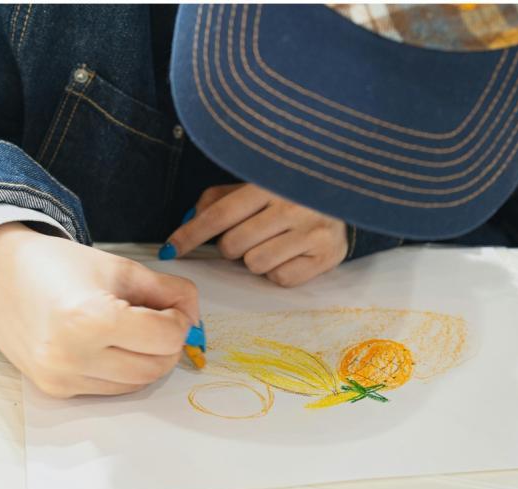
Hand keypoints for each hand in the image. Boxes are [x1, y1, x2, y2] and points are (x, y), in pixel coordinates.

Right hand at [0, 222, 198, 397]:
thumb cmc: (59, 267)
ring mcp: (62, 376)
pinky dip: (123, 371)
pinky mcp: (56, 389)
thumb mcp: (122, 267)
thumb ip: (170, 292)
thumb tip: (195, 319)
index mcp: (90, 317)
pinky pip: (111, 389)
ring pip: (137, 384)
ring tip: (134, 332)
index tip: (172, 308)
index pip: (166, 337)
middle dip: (169, 345)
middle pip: (156, 367)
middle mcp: (72, 354)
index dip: (180, 320)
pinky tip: (110, 346)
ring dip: (148, 360)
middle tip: (160, 321)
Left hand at [164, 183, 348, 286]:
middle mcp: (294, 204)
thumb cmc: (288, 191)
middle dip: (231, 246)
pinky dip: (279, 270)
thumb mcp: (253, 185)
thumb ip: (218, 200)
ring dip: (255, 258)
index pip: (219, 214)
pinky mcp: (327, 255)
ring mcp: (313, 231)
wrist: (346, 194)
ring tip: (273, 242)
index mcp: (270, 181)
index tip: (171, 249)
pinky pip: (280, 278)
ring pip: (255, 264)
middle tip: (249, 235)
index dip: (191, 234)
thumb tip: (187, 223)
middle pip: (233, 245)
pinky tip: (292, 253)